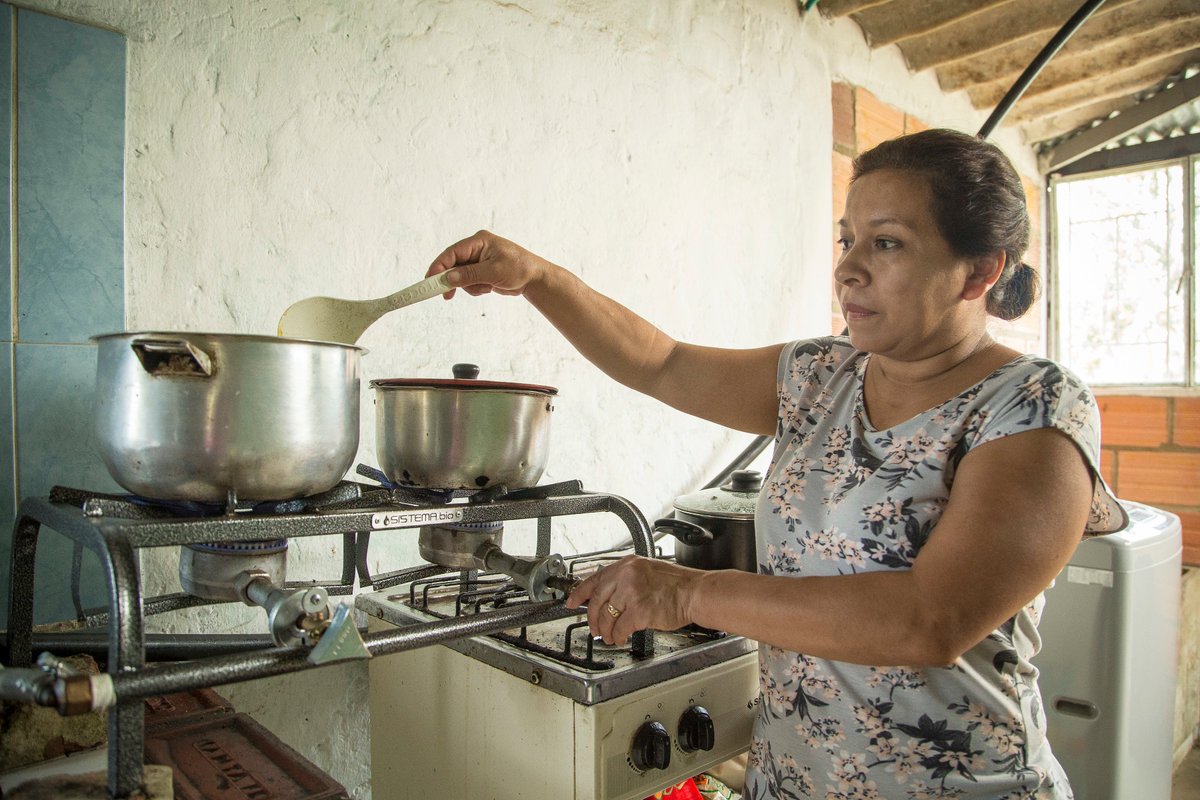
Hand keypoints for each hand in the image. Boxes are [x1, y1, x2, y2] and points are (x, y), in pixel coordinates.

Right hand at [426, 230, 548, 299]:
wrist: (534, 278)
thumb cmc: (519, 269)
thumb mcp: (493, 272)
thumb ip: (469, 275)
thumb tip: (448, 278)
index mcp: (478, 241)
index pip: (451, 253)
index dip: (438, 267)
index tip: (430, 281)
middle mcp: (475, 249)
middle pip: (452, 265)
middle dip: (452, 280)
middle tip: (446, 295)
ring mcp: (477, 260)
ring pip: (459, 276)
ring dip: (469, 286)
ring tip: (485, 288)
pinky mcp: (480, 271)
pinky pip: (468, 282)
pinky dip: (475, 288)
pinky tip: (488, 288)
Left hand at [564, 555, 704, 644]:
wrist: (695, 593)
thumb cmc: (676, 585)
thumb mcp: (647, 572)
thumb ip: (625, 580)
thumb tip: (607, 597)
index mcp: (627, 565)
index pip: (595, 578)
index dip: (579, 593)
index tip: (571, 602)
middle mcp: (627, 575)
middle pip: (597, 600)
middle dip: (591, 618)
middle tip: (592, 627)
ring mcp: (632, 593)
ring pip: (607, 616)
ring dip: (605, 630)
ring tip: (608, 636)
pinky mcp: (639, 611)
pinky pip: (620, 627)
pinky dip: (618, 636)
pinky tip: (620, 638)